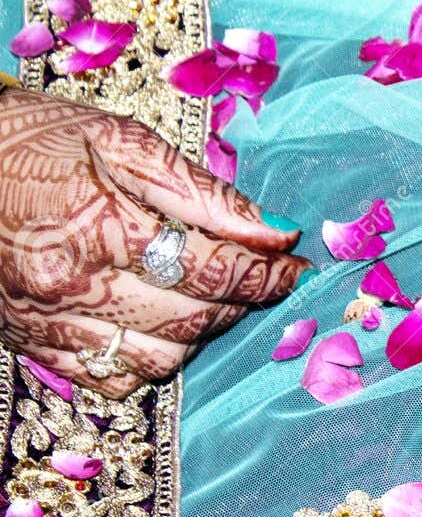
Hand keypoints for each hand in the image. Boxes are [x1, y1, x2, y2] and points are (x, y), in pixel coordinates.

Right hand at [0, 90, 311, 396]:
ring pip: (160, 360)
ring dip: (203, 333)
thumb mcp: (125, 141)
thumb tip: (276, 232)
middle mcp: (72, 286)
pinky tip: (163, 322)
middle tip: (263, 276)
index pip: (213, 269)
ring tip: (213, 295)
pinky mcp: (30, 343)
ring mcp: (48, 322)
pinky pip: (112, 378)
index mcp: (99, 226)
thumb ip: (204, 192)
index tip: (297, 266)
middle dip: (243, 301)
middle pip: (193, 319)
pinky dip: (152, 359)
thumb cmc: (43, 138)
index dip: (267, 273)